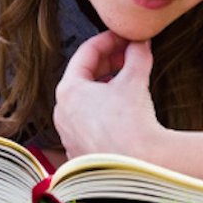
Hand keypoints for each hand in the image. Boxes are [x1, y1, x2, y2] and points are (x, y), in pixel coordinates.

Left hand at [53, 30, 162, 159]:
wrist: (140, 166)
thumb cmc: (131, 124)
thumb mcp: (135, 80)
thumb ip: (137, 56)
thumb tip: (140, 43)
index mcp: (68, 91)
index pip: (85, 53)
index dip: (108, 40)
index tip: (124, 37)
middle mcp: (62, 113)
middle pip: (83, 76)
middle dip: (108, 63)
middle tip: (128, 55)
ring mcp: (69, 135)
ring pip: (85, 101)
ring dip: (106, 87)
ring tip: (128, 81)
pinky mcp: (79, 152)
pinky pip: (88, 123)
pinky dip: (104, 111)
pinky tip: (123, 111)